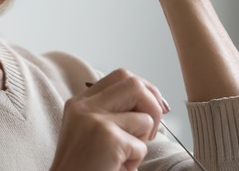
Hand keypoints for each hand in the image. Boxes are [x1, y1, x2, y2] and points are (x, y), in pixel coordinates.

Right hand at [50, 69, 169, 170]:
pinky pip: (141, 146)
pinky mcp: (107, 138)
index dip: (146, 90)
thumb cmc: (85, 166)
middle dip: (153, 105)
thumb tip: (157, 103)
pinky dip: (135, 161)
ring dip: (142, 140)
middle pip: (134, 84)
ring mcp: (95, 120)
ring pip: (144, 117)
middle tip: (150, 131)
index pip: (121, 77)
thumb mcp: (92, 131)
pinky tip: (116, 167)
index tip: (157, 107)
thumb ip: (114, 112)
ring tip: (123, 156)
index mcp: (80, 102)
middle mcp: (85, 106)